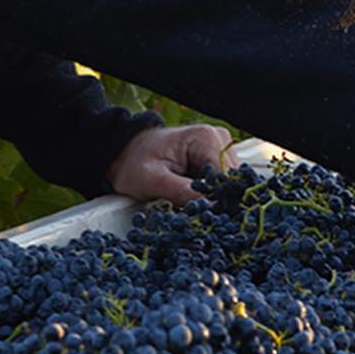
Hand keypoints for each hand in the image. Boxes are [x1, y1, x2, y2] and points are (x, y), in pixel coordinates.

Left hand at [105, 124, 243, 206]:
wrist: (125, 154)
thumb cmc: (134, 163)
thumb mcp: (153, 181)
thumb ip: (182, 193)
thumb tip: (211, 207)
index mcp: (206, 137)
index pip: (226, 177)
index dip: (217, 200)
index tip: (201, 216)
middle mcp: (219, 140)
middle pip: (229, 182)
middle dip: (212, 201)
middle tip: (188, 211)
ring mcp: (219, 150)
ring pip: (227, 187)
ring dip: (210, 200)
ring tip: (186, 203)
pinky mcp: (215, 162)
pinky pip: (220, 185)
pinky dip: (208, 196)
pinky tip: (192, 200)